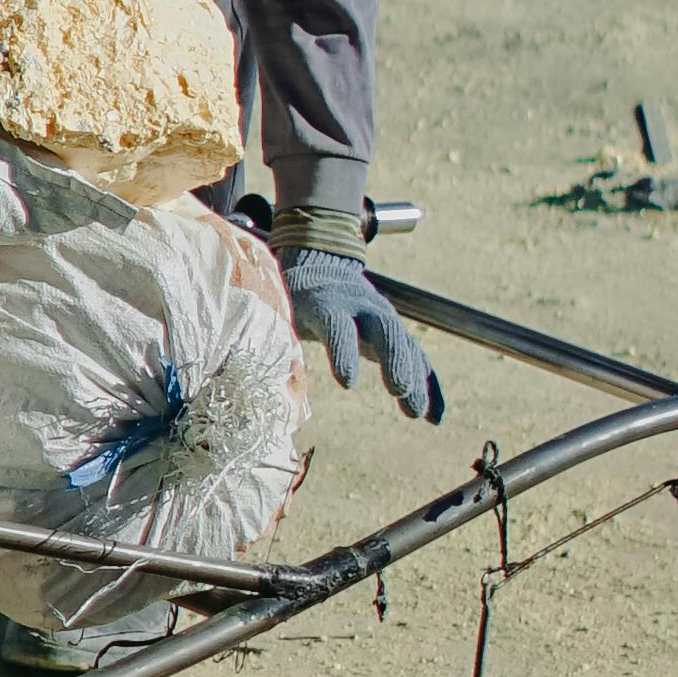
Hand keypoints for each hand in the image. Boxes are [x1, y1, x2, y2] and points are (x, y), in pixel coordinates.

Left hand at [280, 237, 443, 421]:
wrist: (321, 259)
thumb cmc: (292, 291)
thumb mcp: (278, 304)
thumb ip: (270, 331)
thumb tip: (243, 370)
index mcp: (325, 300)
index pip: (336, 323)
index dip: (343, 351)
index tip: (347, 383)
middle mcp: (360, 305)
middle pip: (384, 329)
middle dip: (395, 361)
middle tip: (401, 393)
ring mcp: (382, 316)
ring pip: (405, 344)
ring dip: (415, 379)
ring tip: (418, 414)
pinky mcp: (393, 330)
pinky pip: (417, 357)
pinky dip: (428, 384)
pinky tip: (434, 417)